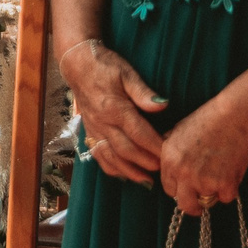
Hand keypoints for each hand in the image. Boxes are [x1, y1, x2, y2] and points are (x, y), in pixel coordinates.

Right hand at [63, 37, 167, 182]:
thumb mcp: (127, 74)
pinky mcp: (89, 131)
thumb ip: (144, 92)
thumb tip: (163, 105)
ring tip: (146, 182)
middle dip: (145, 163)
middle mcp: (102, 122)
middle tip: (164, 171)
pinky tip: (123, 174)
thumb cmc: (105, 66)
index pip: (139, 133)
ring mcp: (94, 128)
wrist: (77, 65)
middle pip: (125, 149)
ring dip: (128, 171)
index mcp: (114, 108)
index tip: (170, 155)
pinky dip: (110, 167)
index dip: (155, 146)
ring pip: (110, 156)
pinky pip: (98, 154)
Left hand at [156, 98, 247, 214]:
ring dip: (213, 192)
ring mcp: (204, 181)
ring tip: (219, 174)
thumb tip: (165, 164)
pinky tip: (231, 174)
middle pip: (185, 205)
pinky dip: (230, 190)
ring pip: (207, 200)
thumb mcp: (176, 133)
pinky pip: (226, 198)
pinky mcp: (225, 184)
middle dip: (192, 205)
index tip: (186, 188)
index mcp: (168, 161)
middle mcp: (183, 173)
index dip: (179, 189)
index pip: (169, 189)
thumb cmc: (207, 121)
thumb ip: (169, 152)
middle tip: (199, 203)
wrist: (234, 118)